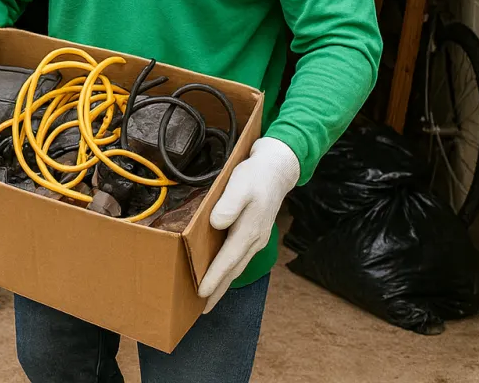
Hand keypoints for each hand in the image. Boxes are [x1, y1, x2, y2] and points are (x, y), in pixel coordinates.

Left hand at [198, 137, 299, 311]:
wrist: (277, 170)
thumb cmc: (255, 176)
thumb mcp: (239, 184)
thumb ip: (229, 204)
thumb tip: (217, 223)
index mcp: (249, 231)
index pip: (228, 260)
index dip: (214, 277)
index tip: (201, 293)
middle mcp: (254, 240)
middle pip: (233, 270)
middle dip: (218, 290)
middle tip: (202, 308)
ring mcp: (256, 239)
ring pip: (237, 266)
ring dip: (223, 283)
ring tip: (208, 298)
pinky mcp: (254, 234)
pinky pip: (239, 258)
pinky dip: (228, 270)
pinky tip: (221, 274)